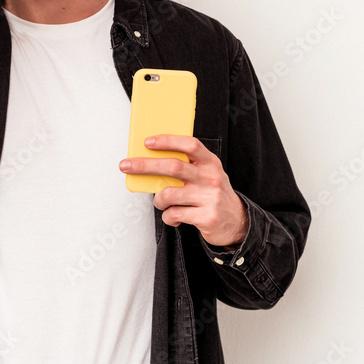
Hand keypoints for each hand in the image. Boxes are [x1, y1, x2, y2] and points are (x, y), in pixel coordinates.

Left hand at [119, 135, 248, 248]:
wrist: (238, 223)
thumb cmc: (213, 194)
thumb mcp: (206, 175)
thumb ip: (187, 166)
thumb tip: (151, 160)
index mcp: (210, 163)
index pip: (190, 144)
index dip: (168, 141)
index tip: (148, 142)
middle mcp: (211, 178)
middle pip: (173, 166)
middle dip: (145, 165)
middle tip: (126, 165)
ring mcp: (209, 198)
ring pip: (169, 194)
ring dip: (158, 200)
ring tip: (161, 202)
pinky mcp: (206, 217)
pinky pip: (174, 214)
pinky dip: (167, 217)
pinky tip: (173, 217)